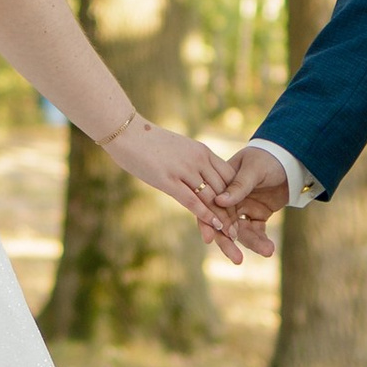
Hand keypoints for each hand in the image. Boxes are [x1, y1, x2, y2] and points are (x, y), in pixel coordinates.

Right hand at [105, 117, 261, 263]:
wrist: (126, 131)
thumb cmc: (148, 141)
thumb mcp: (177, 149)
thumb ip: (190, 162)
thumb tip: (196, 176)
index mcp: (202, 151)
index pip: (228, 176)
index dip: (235, 196)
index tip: (240, 213)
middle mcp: (198, 160)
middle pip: (224, 189)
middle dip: (232, 212)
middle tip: (240, 230)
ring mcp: (184, 169)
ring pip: (211, 198)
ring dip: (222, 218)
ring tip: (231, 235)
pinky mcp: (168, 180)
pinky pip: (192, 201)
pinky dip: (206, 216)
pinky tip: (214, 228)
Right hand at [209, 143, 294, 260]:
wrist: (292, 159)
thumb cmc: (269, 158)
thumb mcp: (254, 169)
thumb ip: (239, 185)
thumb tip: (219, 201)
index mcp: (221, 185)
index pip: (209, 206)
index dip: (207, 222)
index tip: (210, 239)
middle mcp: (229, 200)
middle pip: (223, 225)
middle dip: (229, 243)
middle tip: (237, 260)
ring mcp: (243, 208)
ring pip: (241, 232)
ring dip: (252, 244)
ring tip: (267, 251)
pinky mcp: (257, 215)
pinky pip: (256, 232)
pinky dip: (261, 241)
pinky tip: (269, 248)